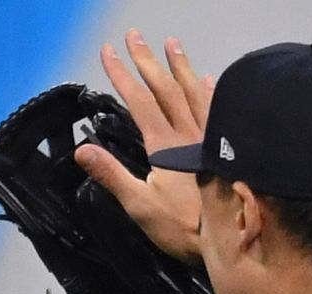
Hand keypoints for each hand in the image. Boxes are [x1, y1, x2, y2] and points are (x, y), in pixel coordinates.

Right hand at [75, 31, 212, 262]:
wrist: (230, 238)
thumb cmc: (181, 227)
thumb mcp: (139, 205)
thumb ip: (111, 174)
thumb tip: (81, 150)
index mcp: (163, 145)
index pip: (138, 100)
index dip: (121, 75)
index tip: (108, 52)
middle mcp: (187, 133)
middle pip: (164, 88)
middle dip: (146, 61)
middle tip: (134, 36)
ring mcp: (209, 137)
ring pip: (193, 92)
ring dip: (180, 66)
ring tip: (171, 43)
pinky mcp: (224, 147)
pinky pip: (216, 110)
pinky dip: (209, 91)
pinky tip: (207, 79)